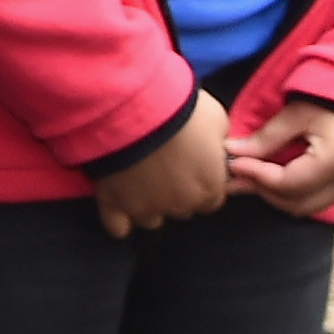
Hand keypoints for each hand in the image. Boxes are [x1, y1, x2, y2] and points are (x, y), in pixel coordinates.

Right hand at [93, 95, 233, 237]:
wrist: (135, 107)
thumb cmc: (181, 110)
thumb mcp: (216, 118)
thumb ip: (219, 141)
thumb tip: (215, 147)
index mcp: (210, 187)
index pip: (212, 200)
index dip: (201, 183)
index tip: (192, 167)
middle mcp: (181, 205)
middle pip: (183, 210)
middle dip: (177, 192)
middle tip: (166, 165)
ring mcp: (146, 208)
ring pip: (152, 219)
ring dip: (150, 204)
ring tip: (141, 180)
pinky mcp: (115, 204)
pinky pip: (117, 227)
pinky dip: (119, 220)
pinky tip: (120, 206)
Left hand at [225, 95, 333, 218]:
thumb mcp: (300, 112)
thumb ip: (267, 137)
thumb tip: (232, 151)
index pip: (286, 183)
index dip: (256, 175)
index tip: (233, 163)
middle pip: (295, 204)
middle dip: (263, 191)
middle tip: (237, 176)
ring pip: (307, 206)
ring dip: (278, 195)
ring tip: (253, 178)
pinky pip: (320, 199)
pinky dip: (297, 192)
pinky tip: (278, 176)